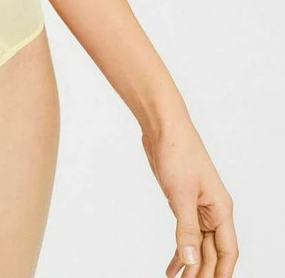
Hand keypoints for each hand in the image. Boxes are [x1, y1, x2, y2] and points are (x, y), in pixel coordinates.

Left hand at [140, 114, 237, 276]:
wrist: (162, 127)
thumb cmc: (177, 153)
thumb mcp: (181, 194)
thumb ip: (187, 229)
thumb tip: (191, 261)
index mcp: (220, 209)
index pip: (227, 251)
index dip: (222, 273)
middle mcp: (212, 211)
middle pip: (212, 252)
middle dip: (203, 273)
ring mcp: (197, 207)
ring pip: (198, 246)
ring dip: (191, 266)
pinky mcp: (182, 203)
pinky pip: (185, 235)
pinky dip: (180, 252)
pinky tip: (172, 268)